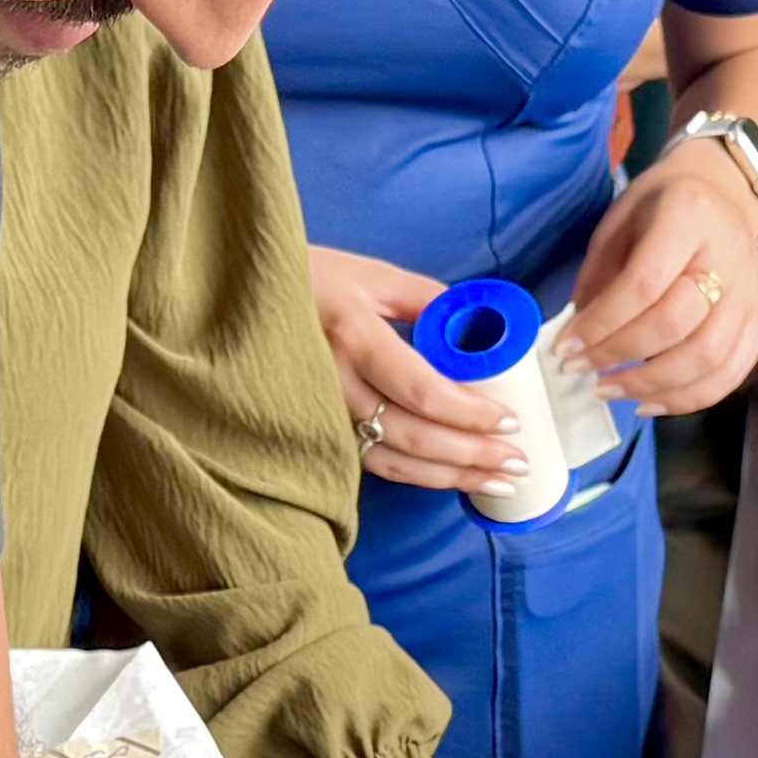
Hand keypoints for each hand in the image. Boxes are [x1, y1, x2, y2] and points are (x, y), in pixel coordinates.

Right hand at [307, 244, 529, 494]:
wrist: (239, 299)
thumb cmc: (309, 278)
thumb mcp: (371, 275)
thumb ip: (426, 300)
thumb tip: (479, 328)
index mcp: (352, 336)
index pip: (421, 389)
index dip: (468, 413)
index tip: (509, 420)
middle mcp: (334, 382)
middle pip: (412, 435)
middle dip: (471, 455)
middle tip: (518, 462)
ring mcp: (322, 414)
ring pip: (394, 461)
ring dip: (451, 476)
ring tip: (498, 481)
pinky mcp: (318, 431)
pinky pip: (372, 464)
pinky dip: (417, 476)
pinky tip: (451, 479)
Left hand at [560, 141, 757, 414]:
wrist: (725, 194)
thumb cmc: (662, 206)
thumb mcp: (619, 220)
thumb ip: (600, 274)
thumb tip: (579, 335)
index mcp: (688, 219)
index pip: (644, 284)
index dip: (602, 323)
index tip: (566, 347)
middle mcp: (727, 259)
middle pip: (676, 325)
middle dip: (620, 356)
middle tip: (581, 371)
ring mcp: (750, 295)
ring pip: (707, 358)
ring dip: (651, 386)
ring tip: (609, 390)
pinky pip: (730, 373)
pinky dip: (688, 398)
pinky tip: (649, 403)